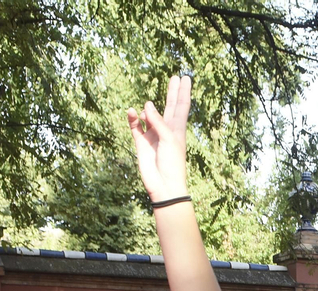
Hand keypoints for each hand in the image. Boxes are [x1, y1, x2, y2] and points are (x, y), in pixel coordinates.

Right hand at [128, 74, 191, 202]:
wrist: (163, 185)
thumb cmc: (172, 163)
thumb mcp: (169, 139)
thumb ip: (158, 121)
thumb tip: (146, 104)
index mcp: (177, 128)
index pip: (181, 105)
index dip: (183, 91)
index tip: (185, 77)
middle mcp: (166, 130)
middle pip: (169, 106)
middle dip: (172, 92)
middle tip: (175, 77)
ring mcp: (153, 135)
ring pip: (149, 115)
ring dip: (148, 110)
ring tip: (147, 105)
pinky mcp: (141, 143)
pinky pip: (135, 126)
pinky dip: (133, 119)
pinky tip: (131, 112)